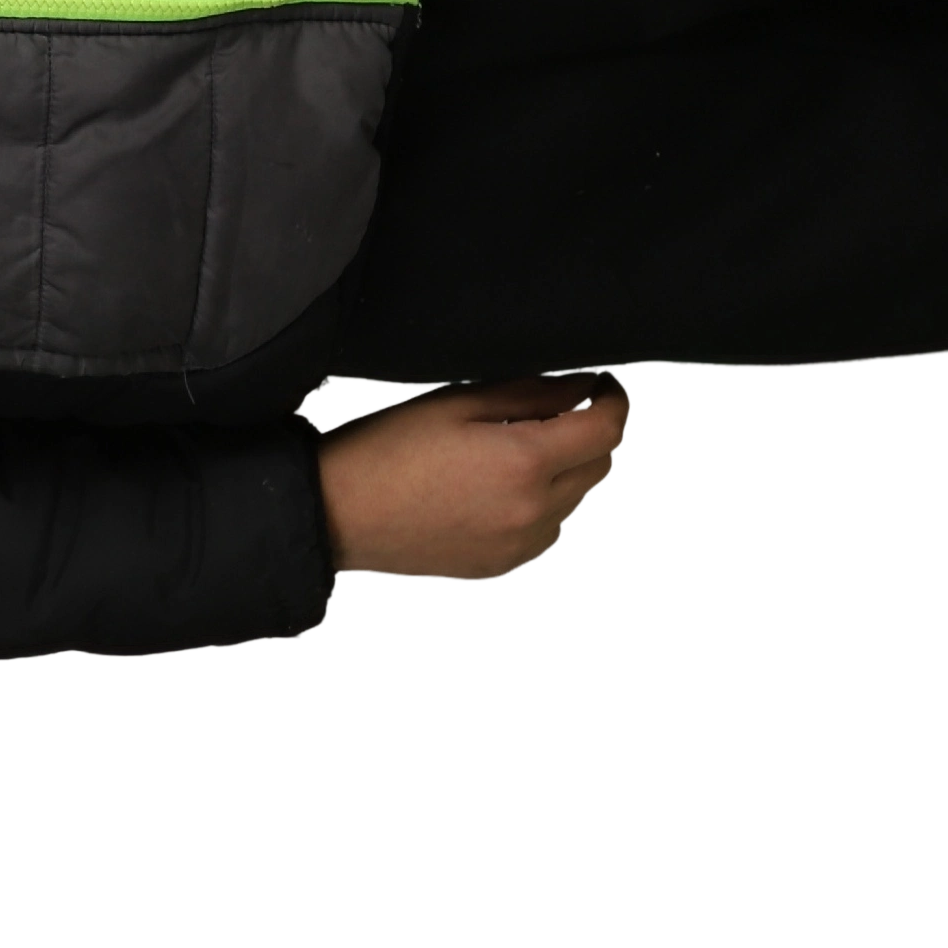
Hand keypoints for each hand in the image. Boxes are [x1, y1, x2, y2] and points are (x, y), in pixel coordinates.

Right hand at [316, 374, 635, 581]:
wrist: (336, 516)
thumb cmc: (383, 452)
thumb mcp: (453, 403)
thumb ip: (526, 392)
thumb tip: (580, 384)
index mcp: (524, 463)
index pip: (605, 428)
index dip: (611, 399)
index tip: (603, 383)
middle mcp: (535, 511)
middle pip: (598, 464)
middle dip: (590, 431)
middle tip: (564, 405)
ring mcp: (522, 544)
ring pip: (575, 497)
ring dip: (566, 468)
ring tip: (520, 444)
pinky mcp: (504, 564)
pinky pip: (546, 527)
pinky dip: (540, 501)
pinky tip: (498, 485)